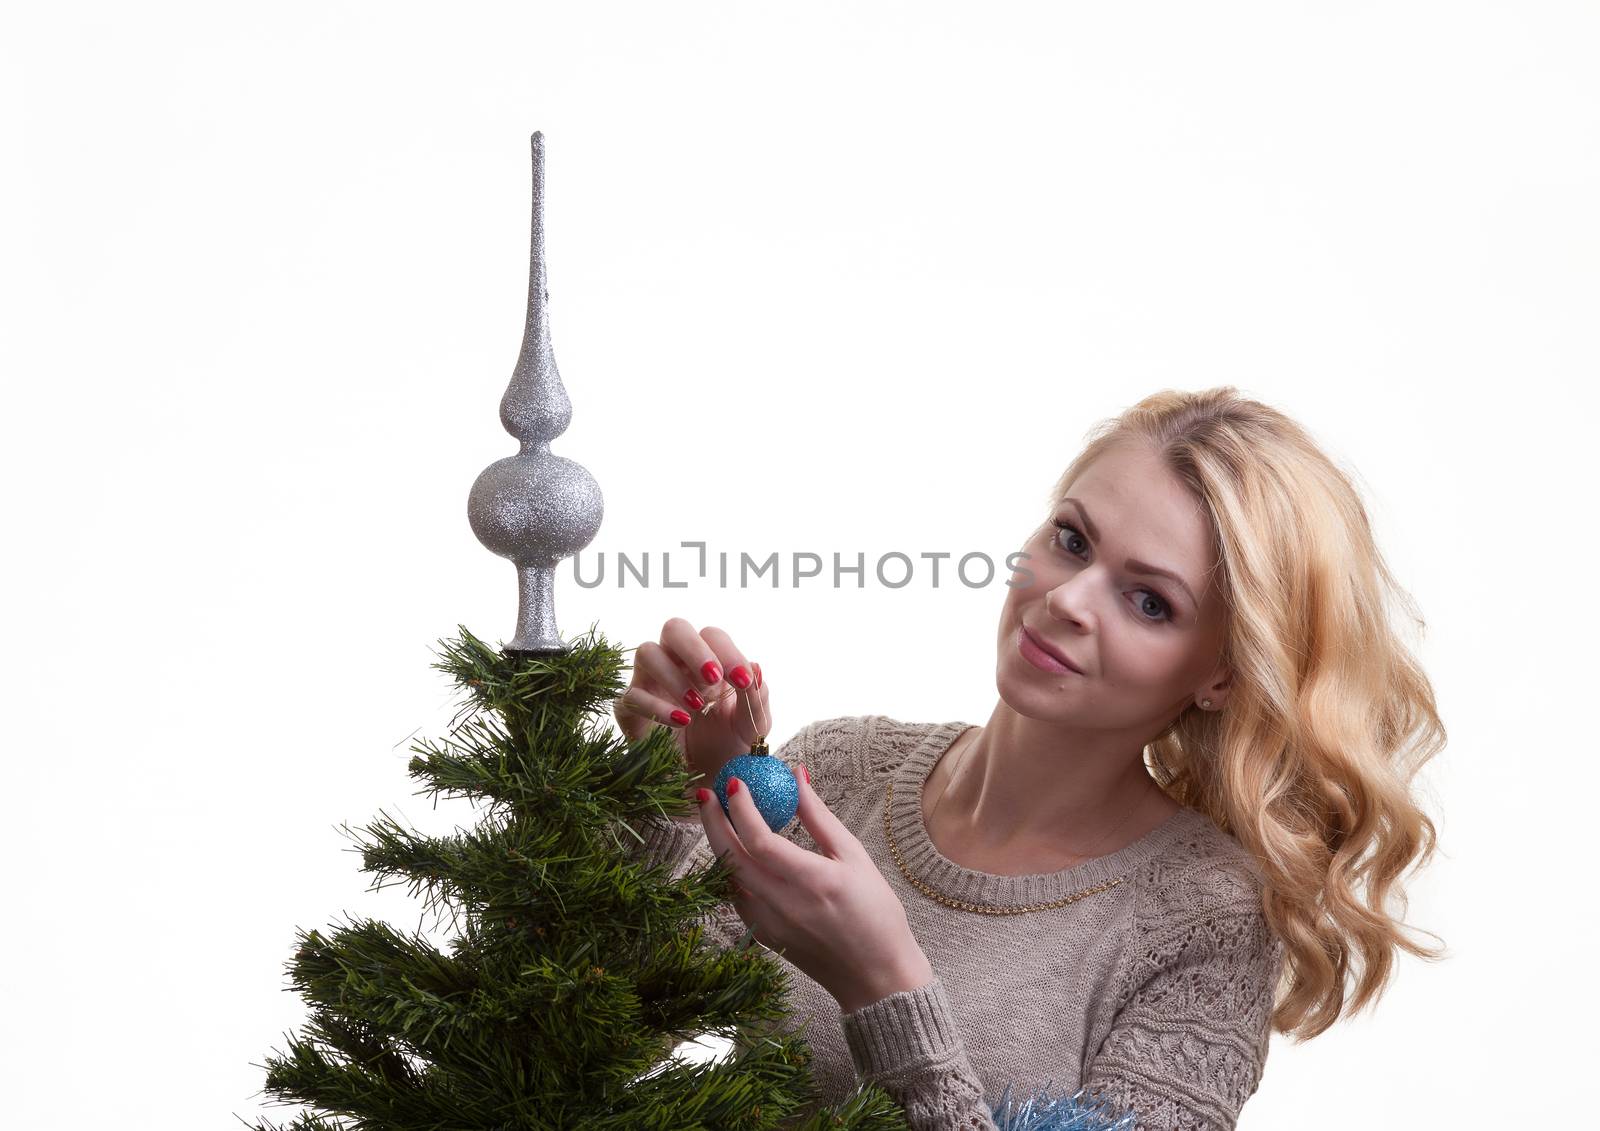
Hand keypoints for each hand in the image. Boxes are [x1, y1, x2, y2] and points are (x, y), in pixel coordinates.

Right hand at [613, 618, 768, 800]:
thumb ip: (756, 696)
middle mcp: (676, 663)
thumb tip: (755, 667)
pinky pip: (633, 695)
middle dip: (695, 648)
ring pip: (646, 652)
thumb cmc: (730, 744)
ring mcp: (649, 683)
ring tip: (697, 705)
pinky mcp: (629, 709)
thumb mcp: (752, 724)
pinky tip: (680, 722)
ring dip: (673, 675)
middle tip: (714, 678)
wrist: (708, 782)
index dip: (728, 651)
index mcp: (708, 660)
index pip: (712, 636)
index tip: (742, 680)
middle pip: (674, 628)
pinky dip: (657, 707)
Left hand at [699, 762, 935, 1014]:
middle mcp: (783, 905)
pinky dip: (731, 869)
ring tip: (719, 815)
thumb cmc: (876, 913)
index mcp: (812, 882)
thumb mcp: (855, 856)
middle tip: (707, 792)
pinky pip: (737, 895)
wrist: (876, 978)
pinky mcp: (762, 935)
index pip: (760, 841)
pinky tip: (737, 852)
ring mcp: (768, 924)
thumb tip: (796, 775)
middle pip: (731, 857)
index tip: (734, 782)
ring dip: (718, 844)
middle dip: (713, 820)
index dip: (742, 808)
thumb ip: (819, 816)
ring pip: (728, 877)